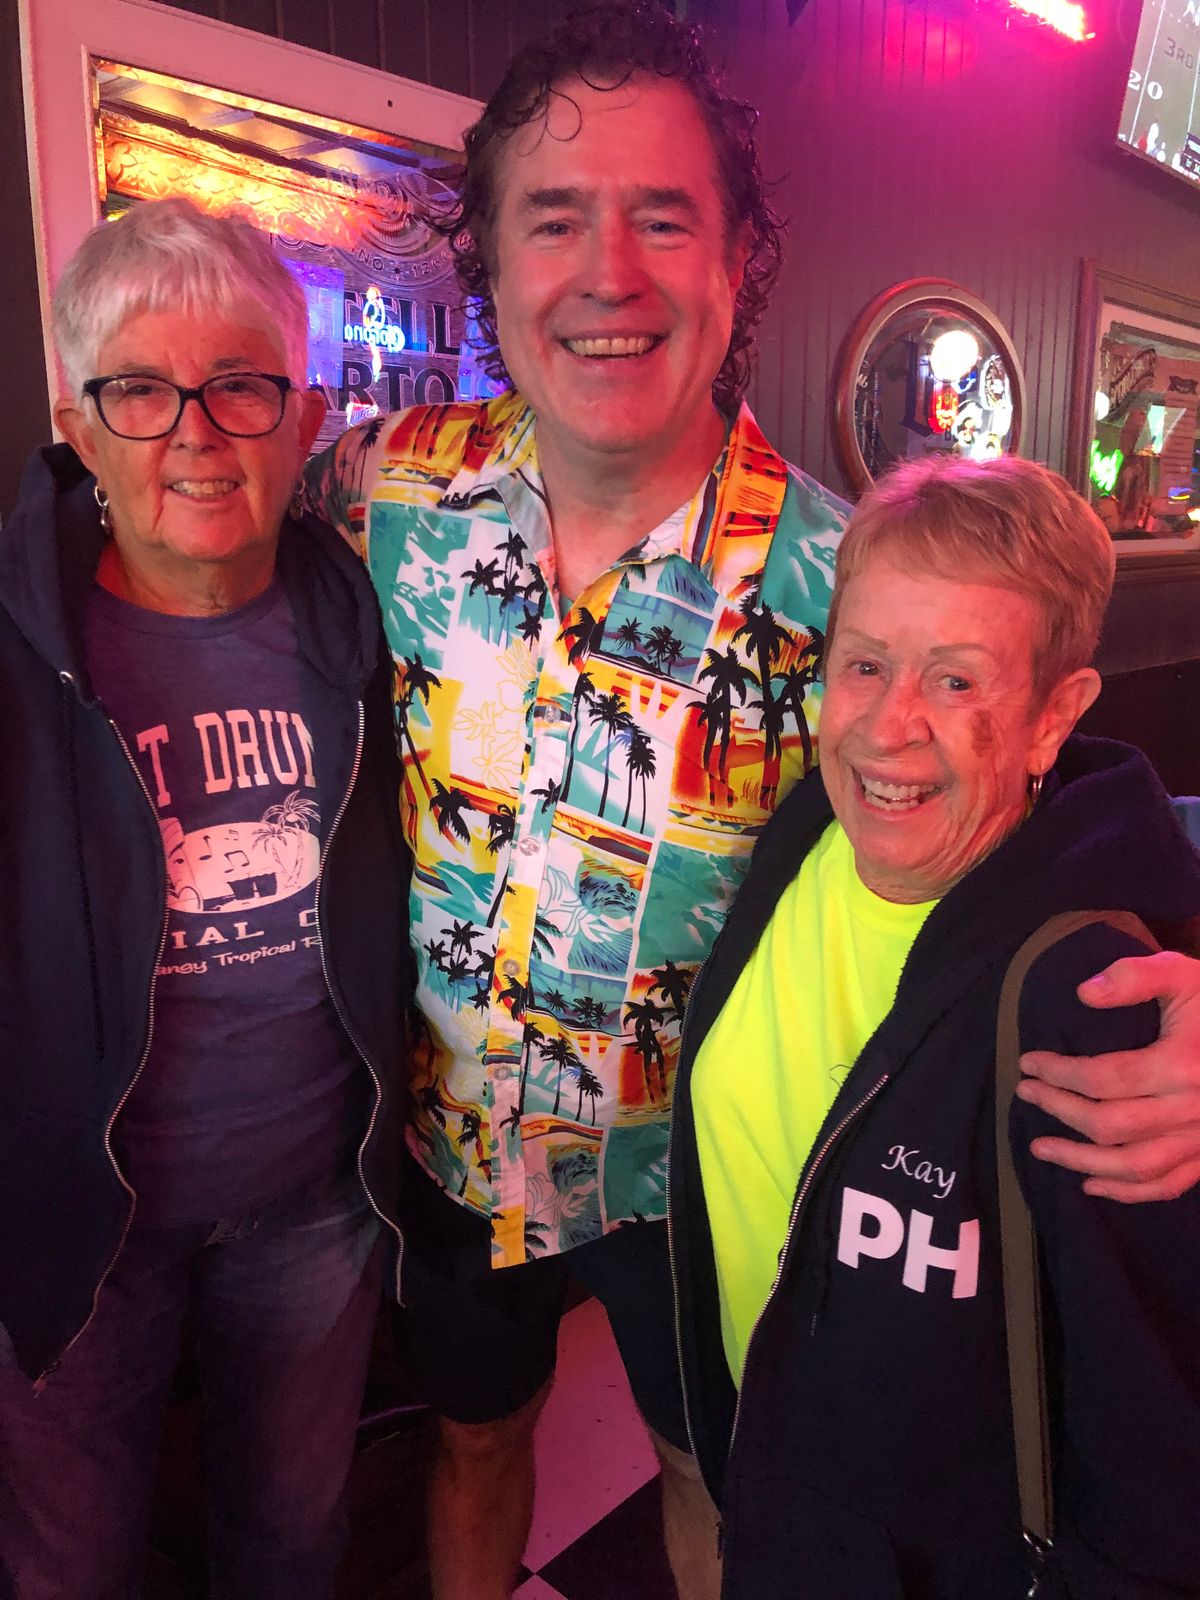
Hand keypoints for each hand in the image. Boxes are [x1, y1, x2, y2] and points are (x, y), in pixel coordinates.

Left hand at [1017, 951, 1199, 1201]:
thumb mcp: (1186, 976)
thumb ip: (1137, 976)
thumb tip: (1084, 993)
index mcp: (1182, 1066)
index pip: (1104, 1077)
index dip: (1059, 1072)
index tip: (1028, 1062)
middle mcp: (1193, 1110)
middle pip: (1111, 1124)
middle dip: (1060, 1110)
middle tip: (1026, 1093)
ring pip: (1134, 1165)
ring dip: (1081, 1161)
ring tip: (1040, 1147)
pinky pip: (1168, 1186)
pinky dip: (1127, 1191)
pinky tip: (1092, 1184)